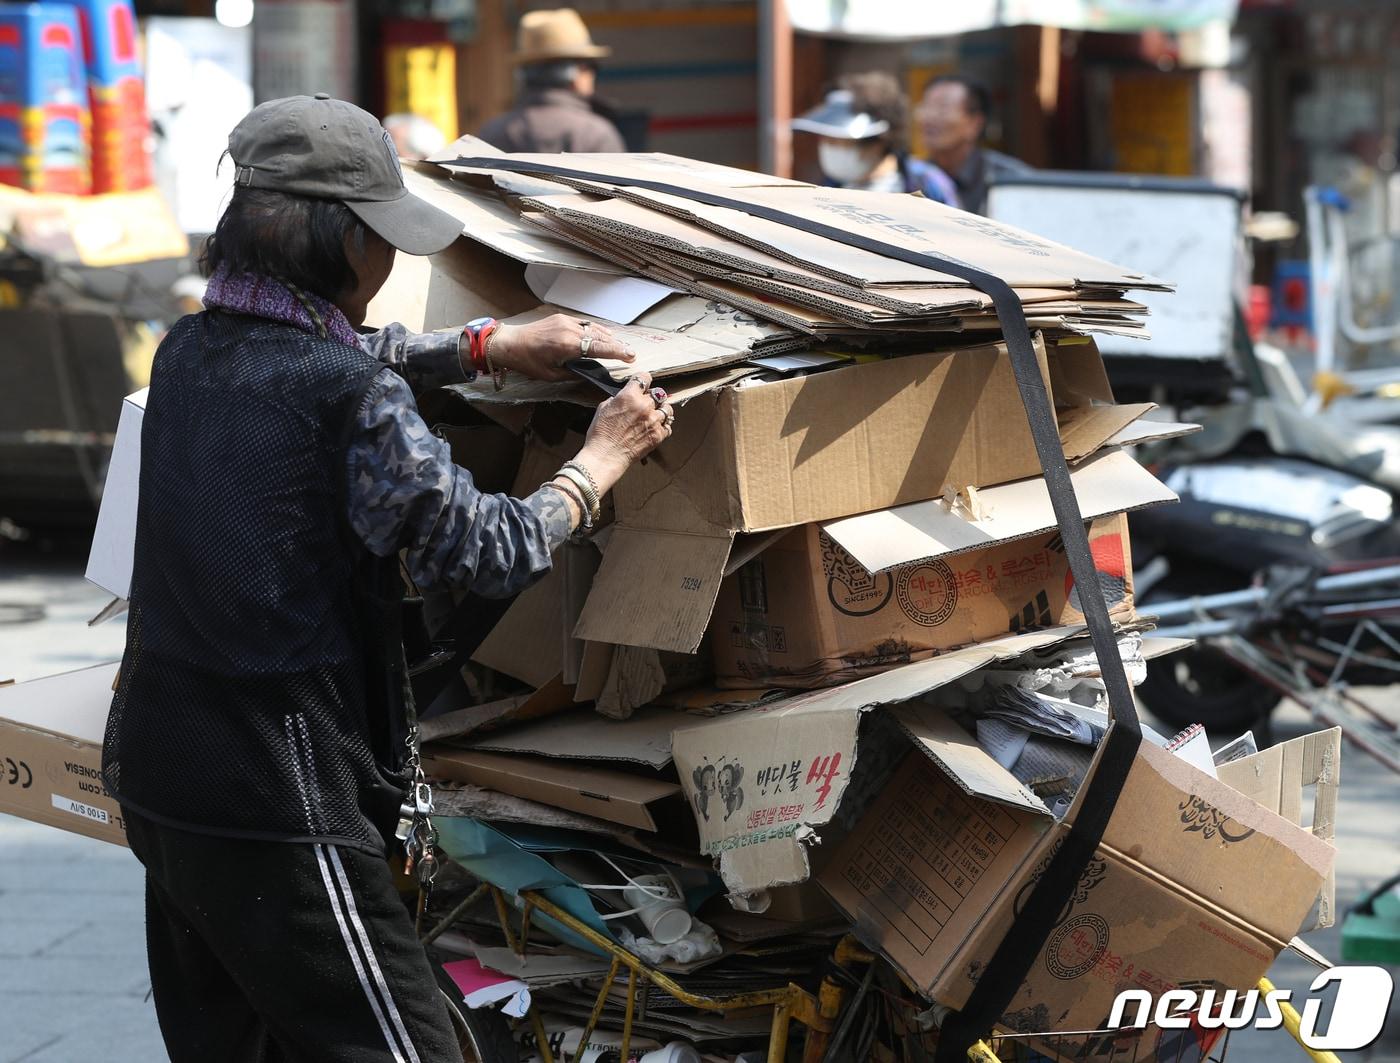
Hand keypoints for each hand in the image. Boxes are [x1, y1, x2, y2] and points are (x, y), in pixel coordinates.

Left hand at [489, 314, 634, 381]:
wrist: (509, 343)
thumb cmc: (528, 362)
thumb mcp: (552, 375)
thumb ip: (574, 372)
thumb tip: (590, 372)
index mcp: (567, 346)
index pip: (599, 347)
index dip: (617, 352)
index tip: (631, 356)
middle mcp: (569, 330)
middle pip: (600, 337)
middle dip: (617, 345)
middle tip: (631, 353)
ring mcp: (566, 322)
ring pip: (594, 329)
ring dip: (608, 337)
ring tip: (620, 346)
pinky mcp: (562, 318)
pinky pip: (584, 324)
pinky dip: (595, 330)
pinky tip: (603, 336)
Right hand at [574, 373, 673, 493]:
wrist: (606, 456)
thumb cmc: (601, 434)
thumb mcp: (604, 408)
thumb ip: (618, 398)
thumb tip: (625, 397)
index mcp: (629, 396)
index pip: (645, 377)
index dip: (643, 380)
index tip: (643, 383)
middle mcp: (644, 406)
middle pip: (658, 393)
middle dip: (652, 397)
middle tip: (647, 403)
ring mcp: (653, 421)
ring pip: (667, 408)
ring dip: (661, 410)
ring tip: (654, 415)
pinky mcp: (658, 435)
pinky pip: (668, 426)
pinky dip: (663, 426)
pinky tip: (655, 428)